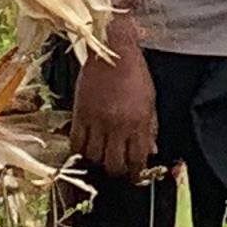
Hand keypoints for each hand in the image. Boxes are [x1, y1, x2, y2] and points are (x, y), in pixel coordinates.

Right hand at [72, 25, 155, 181]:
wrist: (112, 50)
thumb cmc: (134, 73)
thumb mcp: (150, 100)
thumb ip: (150, 127)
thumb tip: (150, 151)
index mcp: (138, 122)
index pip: (137, 159)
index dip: (135, 173)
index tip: (134, 177)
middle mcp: (118, 125)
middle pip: (114, 164)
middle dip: (117, 172)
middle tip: (117, 170)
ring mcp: (97, 120)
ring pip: (93, 157)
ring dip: (98, 162)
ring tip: (101, 159)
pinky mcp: (80, 113)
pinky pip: (76, 142)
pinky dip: (80, 150)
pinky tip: (85, 148)